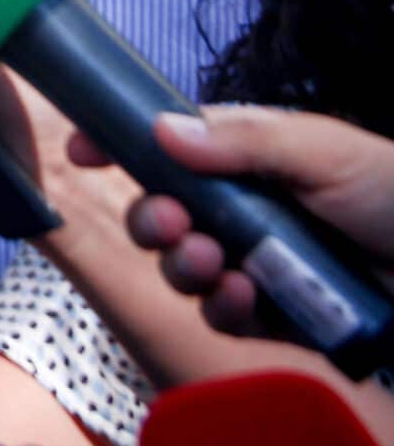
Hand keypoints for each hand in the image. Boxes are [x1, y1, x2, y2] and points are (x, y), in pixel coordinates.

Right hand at [74, 107, 393, 335]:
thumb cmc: (393, 194)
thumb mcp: (324, 151)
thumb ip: (244, 142)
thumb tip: (162, 130)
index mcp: (248, 160)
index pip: (170, 148)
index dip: (121, 147)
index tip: (82, 152)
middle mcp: (242, 211)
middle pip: (163, 213)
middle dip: (153, 219)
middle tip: (171, 224)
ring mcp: (255, 264)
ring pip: (184, 268)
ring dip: (185, 265)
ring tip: (215, 264)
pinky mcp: (274, 316)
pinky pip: (223, 315)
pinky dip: (225, 306)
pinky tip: (247, 296)